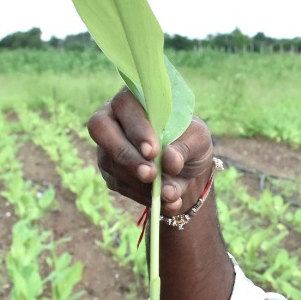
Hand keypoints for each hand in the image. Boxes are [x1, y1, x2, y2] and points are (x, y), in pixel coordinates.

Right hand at [86, 88, 216, 218]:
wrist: (187, 171)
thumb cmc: (190, 142)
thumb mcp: (199, 140)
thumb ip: (186, 146)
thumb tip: (169, 161)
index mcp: (136, 100)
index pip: (125, 105)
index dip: (136, 129)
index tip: (153, 152)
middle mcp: (114, 118)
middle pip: (101, 129)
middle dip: (127, 156)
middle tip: (151, 175)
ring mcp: (107, 146)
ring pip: (110, 162)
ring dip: (139, 181)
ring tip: (169, 192)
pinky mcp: (110, 172)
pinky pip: (119, 184)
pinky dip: (143, 195)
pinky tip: (163, 199)